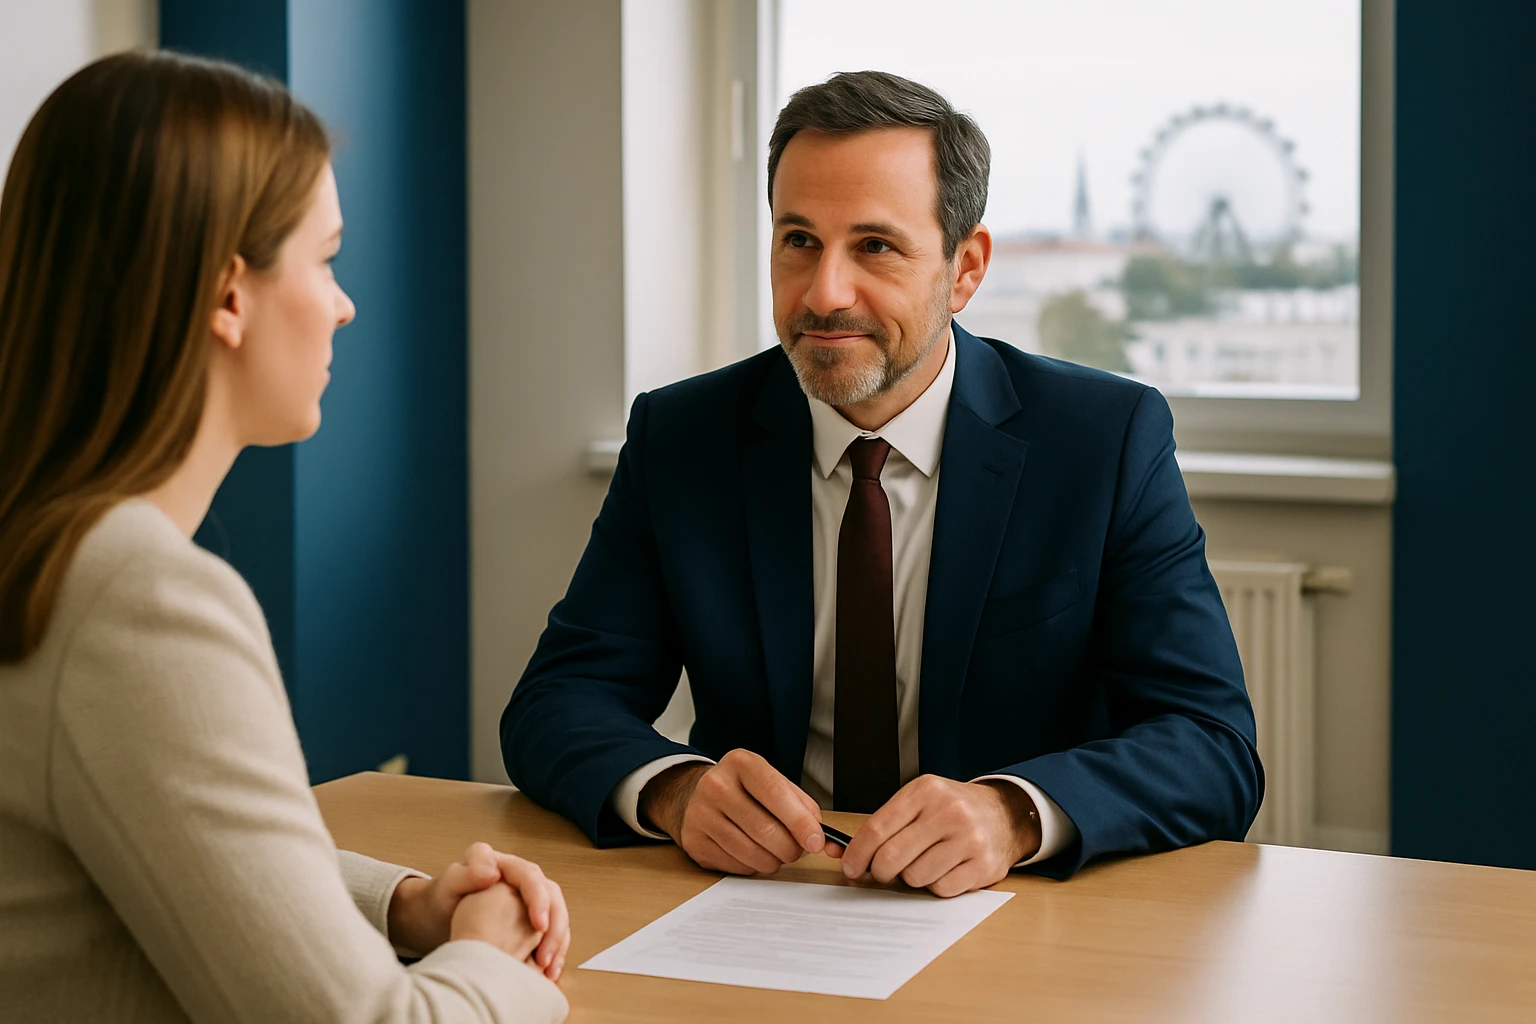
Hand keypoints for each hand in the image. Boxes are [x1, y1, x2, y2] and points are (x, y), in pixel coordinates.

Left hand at [388, 842, 569, 979]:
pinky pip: (551, 932)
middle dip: (554, 927)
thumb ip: (465, 874)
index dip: (539, 900)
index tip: (539, 925)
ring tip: (548, 969)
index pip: (531, 877)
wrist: (435, 917)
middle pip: (551, 896)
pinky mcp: (530, 919)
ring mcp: (528, 898)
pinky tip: (548, 972)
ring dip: (557, 942)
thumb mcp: (447, 885)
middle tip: (545, 956)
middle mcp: (521, 878)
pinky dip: (554, 952)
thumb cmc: (441, 899)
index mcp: (504, 864)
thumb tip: (492, 872)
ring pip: (557, 915)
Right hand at [640, 749, 825, 874]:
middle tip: (798, 851)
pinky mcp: (694, 841)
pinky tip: (752, 853)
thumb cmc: (743, 790)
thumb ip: (799, 804)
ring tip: (777, 853)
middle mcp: (716, 785)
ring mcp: (701, 814)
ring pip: (751, 853)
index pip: (776, 794)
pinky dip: (753, 866)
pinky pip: (736, 865)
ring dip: (774, 861)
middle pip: (765, 830)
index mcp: (741, 763)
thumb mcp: (771, 782)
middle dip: (790, 849)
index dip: (800, 822)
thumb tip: (818, 835)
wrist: (697, 795)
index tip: (816, 841)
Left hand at [837, 776, 1040, 897]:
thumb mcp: (922, 799)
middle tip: (882, 872)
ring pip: (915, 877)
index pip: (877, 828)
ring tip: (923, 863)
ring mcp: (969, 839)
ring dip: (912, 878)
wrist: (1004, 814)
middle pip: (892, 857)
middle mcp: (949, 812)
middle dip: (880, 872)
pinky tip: (944, 870)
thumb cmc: (954, 809)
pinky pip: (941, 889)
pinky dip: (936, 886)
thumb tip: (852, 855)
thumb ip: (890, 822)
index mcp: (926, 791)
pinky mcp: (984, 866)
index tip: (851, 867)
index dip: (858, 853)